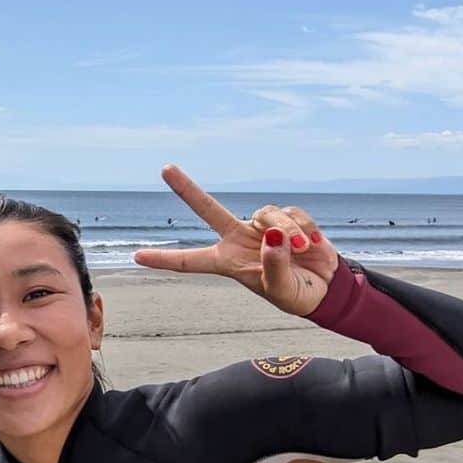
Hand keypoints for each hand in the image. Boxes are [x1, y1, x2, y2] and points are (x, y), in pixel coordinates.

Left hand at [134, 165, 339, 315]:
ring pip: (268, 214)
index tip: (137, 256)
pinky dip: (305, 228)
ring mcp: (260, 226)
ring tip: (303, 250)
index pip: (190, 262)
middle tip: (165, 168)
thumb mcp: (283, 290)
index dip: (164, 260)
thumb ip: (274, 265)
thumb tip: (272, 236)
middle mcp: (237, 240)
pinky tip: (311, 243)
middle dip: (186, 188)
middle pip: (207, 209)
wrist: (325, 287)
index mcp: (227, 262)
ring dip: (289, 230)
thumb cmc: (296, 294)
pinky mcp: (285, 218)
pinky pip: (292, 213)